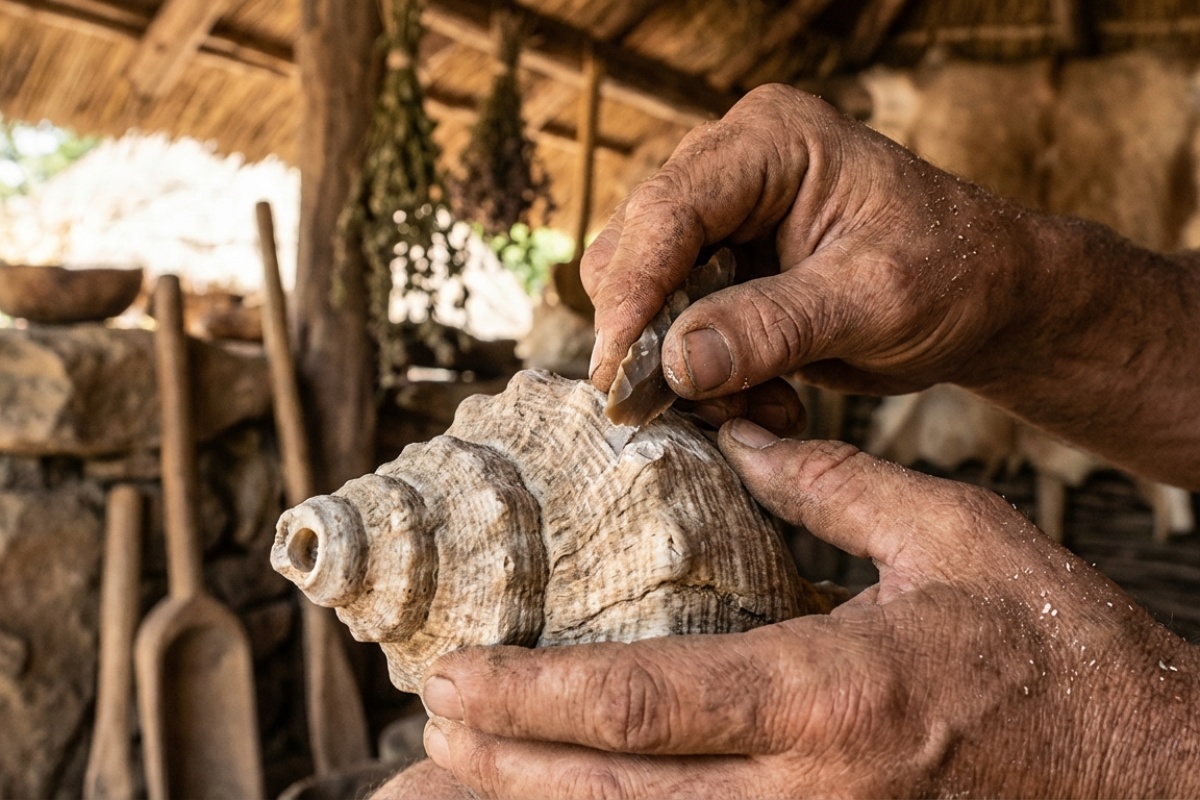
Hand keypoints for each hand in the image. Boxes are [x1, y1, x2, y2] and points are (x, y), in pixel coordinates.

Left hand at [417, 421, 1199, 798]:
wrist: (1147, 765)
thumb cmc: (1053, 643)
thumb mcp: (945, 533)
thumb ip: (826, 484)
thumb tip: (734, 442)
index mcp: (830, 692)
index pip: (642, 704)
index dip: (532, 696)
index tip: (455, 677)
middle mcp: (809, 792)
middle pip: (617, 794)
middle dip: (507, 767)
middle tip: (429, 726)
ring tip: (463, 774)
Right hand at [584, 84, 1041, 414]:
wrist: (990, 299)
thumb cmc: (955, 276)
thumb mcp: (873, 301)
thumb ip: (773, 327)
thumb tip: (677, 364)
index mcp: (771, 141)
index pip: (669, 209)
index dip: (634, 292)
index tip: (616, 372)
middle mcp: (730, 168)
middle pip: (638, 251)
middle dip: (653, 337)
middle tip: (687, 409)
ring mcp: (722, 221)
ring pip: (646, 297)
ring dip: (683, 366)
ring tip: (759, 404)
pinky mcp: (723, 271)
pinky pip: (675, 327)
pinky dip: (706, 376)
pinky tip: (769, 397)